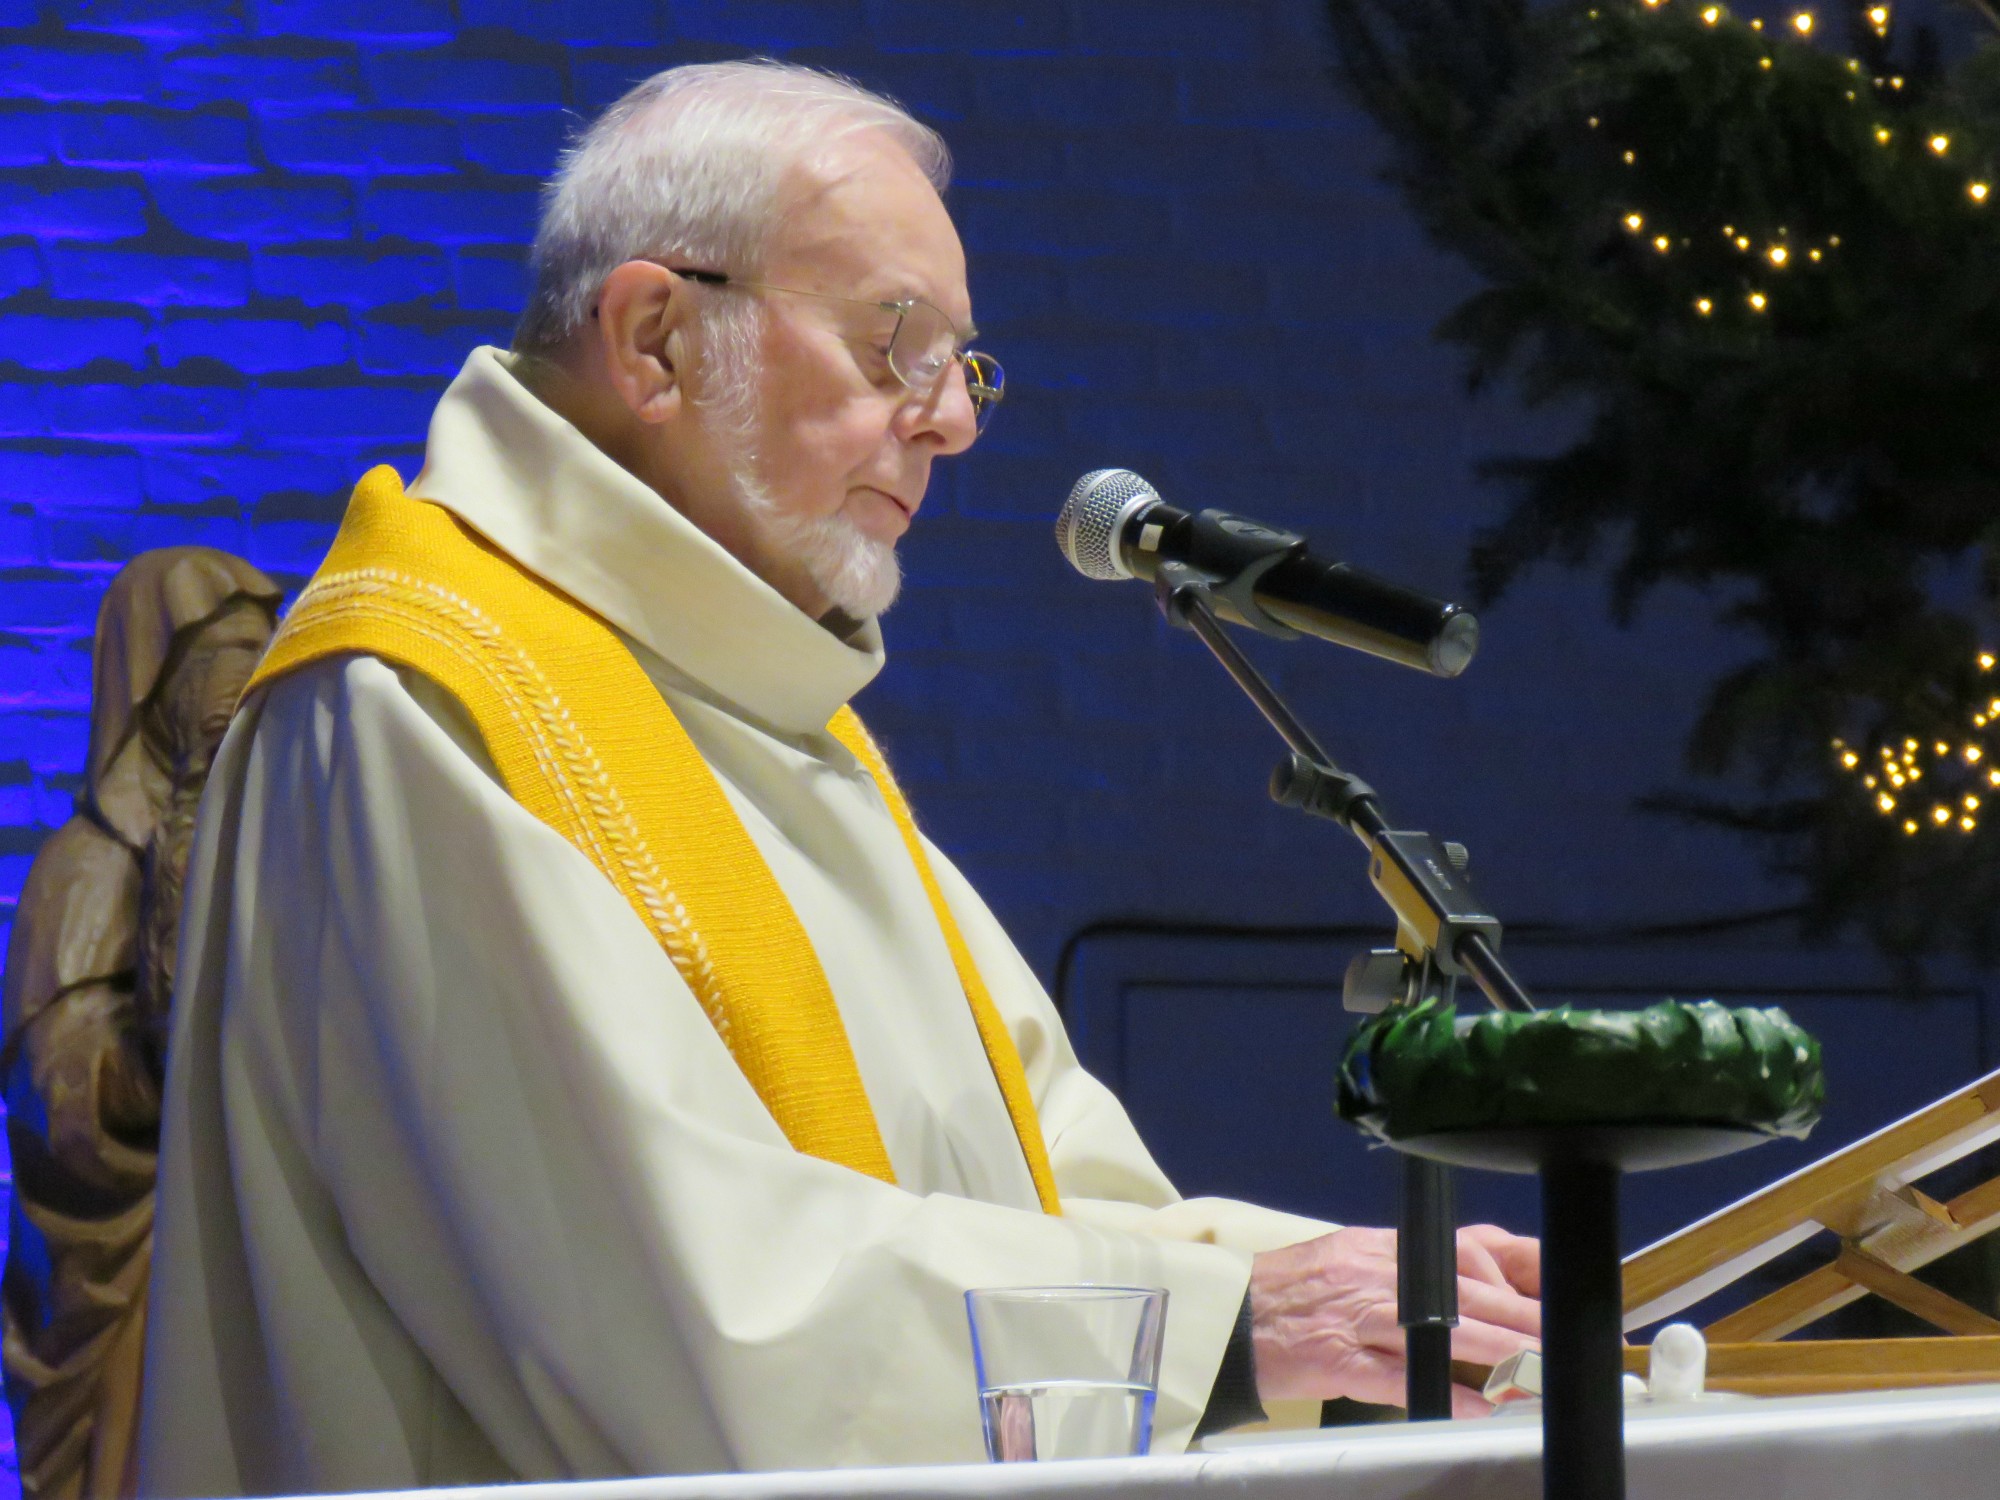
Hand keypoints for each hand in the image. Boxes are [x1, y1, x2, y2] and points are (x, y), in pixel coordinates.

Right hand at [1248, 1224, 1539, 1417]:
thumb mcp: (1350, 1257)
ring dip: (1503, 1357)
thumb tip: (1469, 1286)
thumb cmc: (1288, 1290)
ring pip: (1451, 1332)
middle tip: (1564, 1340)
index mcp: (1383, 1244)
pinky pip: (1407, 1378)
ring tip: (1539, 1375)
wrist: (1228, 1318)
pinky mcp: (1343, 1360)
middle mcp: (1379, 1273)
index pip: (1468, 1246)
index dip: (1517, 1271)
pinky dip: (1449, 1396)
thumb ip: (1405, 1267)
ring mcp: (1362, 1316)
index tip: (1551, 1291)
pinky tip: (1480, 1410)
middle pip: (1473, 1294)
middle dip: (1527, 1320)